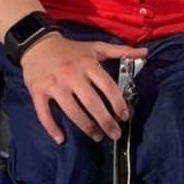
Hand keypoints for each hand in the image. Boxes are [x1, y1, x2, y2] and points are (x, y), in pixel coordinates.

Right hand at [20, 33, 147, 144]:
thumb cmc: (72, 49)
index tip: (124, 116)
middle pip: (92, 103)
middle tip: (115, 134)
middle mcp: (71, 74)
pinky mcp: (38, 91)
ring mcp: (54, 84)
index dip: (118, 103)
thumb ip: (121, 51)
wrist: (38, 44)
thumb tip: (145, 52)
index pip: (108, 86)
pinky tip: (61, 139)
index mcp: (87, 64)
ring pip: (72, 111)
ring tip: (97, 136)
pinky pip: (44, 114)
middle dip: (106, 121)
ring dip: (86, 127)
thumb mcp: (96, 47)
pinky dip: (52, 128)